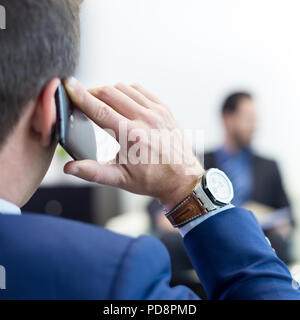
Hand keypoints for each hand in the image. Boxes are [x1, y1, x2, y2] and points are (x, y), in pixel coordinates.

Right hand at [64, 78, 203, 208]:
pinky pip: (140, 90)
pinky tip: (121, 99)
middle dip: (92, 92)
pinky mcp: (164, 108)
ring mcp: (157, 112)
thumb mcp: (120, 179)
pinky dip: (126, 90)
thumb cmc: (151, 180)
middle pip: (110, 93)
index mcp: (132, 137)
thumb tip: (69, 168)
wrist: (181, 178)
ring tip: (101, 101)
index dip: (81, 96)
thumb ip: (93, 172)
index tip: (68, 85)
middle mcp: (146, 120)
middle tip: (83, 99)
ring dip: (109, 91)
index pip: (100, 110)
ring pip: (124, 88)